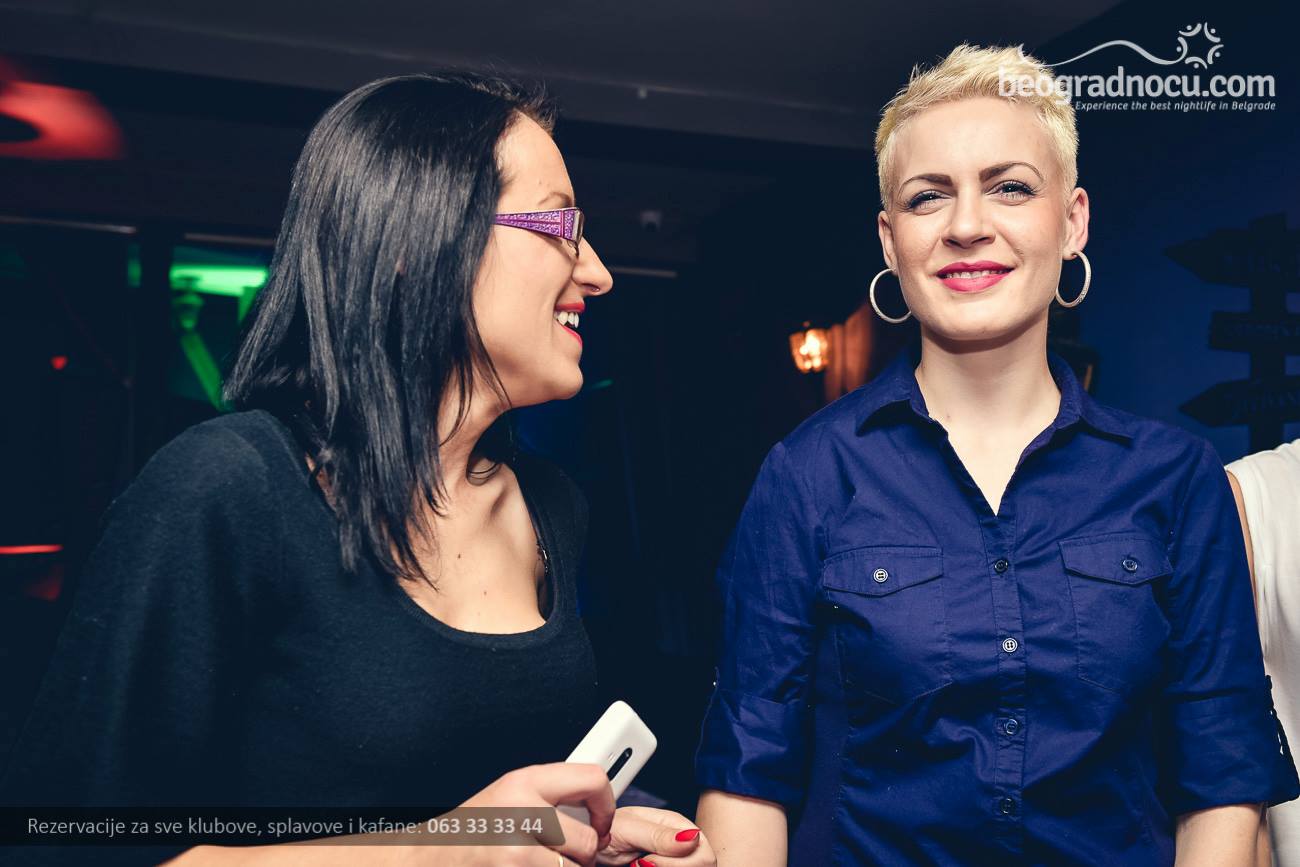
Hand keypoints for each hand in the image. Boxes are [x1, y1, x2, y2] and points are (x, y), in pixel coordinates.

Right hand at [451, 762, 616, 865]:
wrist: (431, 860)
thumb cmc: (474, 831)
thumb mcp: (511, 797)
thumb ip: (550, 796)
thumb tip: (599, 804)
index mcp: (524, 781)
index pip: (592, 778)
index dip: (606, 805)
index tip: (602, 822)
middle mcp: (520, 810)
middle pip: (588, 840)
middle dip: (583, 855)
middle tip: (564, 855)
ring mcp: (515, 848)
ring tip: (540, 864)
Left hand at [596, 807, 714, 866]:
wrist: (596, 843)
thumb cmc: (608, 830)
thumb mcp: (629, 830)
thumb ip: (660, 835)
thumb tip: (692, 837)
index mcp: (678, 825)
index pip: (704, 854)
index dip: (679, 864)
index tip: (649, 860)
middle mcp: (681, 842)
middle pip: (702, 866)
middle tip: (642, 863)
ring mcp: (674, 858)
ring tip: (639, 865)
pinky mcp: (666, 866)